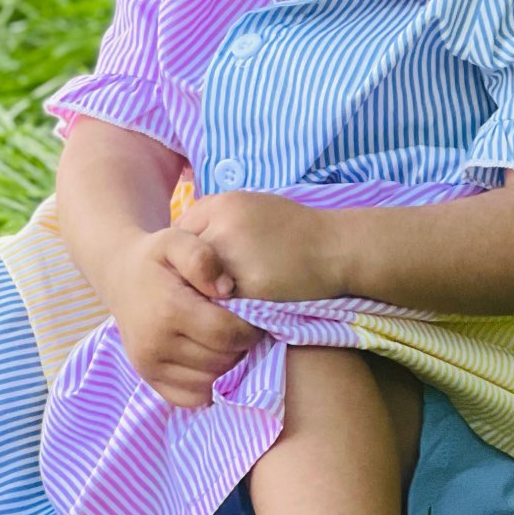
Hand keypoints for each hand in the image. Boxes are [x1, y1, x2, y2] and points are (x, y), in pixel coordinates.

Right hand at [105, 227, 265, 408]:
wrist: (120, 275)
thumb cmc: (155, 257)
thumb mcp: (177, 239)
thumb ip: (202, 258)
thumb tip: (226, 289)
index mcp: (168, 310)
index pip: (227, 334)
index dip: (249, 328)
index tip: (253, 315)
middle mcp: (155, 344)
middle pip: (222, 361)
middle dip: (240, 346)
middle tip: (241, 328)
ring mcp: (149, 366)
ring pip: (210, 382)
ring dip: (228, 366)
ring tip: (227, 341)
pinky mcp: (149, 380)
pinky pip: (191, 398)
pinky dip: (209, 385)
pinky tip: (211, 360)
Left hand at [176, 191, 343, 302]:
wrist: (335, 248)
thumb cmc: (295, 229)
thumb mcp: (252, 207)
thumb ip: (215, 221)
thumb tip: (183, 247)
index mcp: (221, 204)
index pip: (178, 236)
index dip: (185, 258)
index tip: (196, 270)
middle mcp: (222, 226)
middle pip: (183, 262)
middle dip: (190, 278)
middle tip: (201, 290)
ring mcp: (234, 257)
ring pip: (199, 285)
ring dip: (204, 296)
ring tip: (216, 303)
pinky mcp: (249, 287)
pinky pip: (221, 305)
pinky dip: (224, 310)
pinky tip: (234, 311)